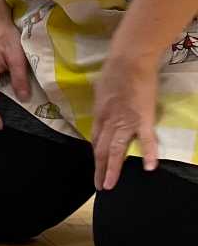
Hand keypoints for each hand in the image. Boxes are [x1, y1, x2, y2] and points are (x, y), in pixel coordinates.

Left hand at [92, 53, 159, 190]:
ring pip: (117, 150)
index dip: (97, 155)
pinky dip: (148, 153)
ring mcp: (126, 121)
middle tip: (100, 186)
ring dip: (112, 169)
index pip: (96, 140)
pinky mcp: (143, 117)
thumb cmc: (114, 70)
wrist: (129, 60)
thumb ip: (103, 103)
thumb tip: (105, 107)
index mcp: (99, 114)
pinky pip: (146, 139)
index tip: (97, 166)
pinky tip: (149, 168)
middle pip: (101, 149)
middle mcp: (109, 121)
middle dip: (99, 169)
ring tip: (110, 185)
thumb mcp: (101, 90)